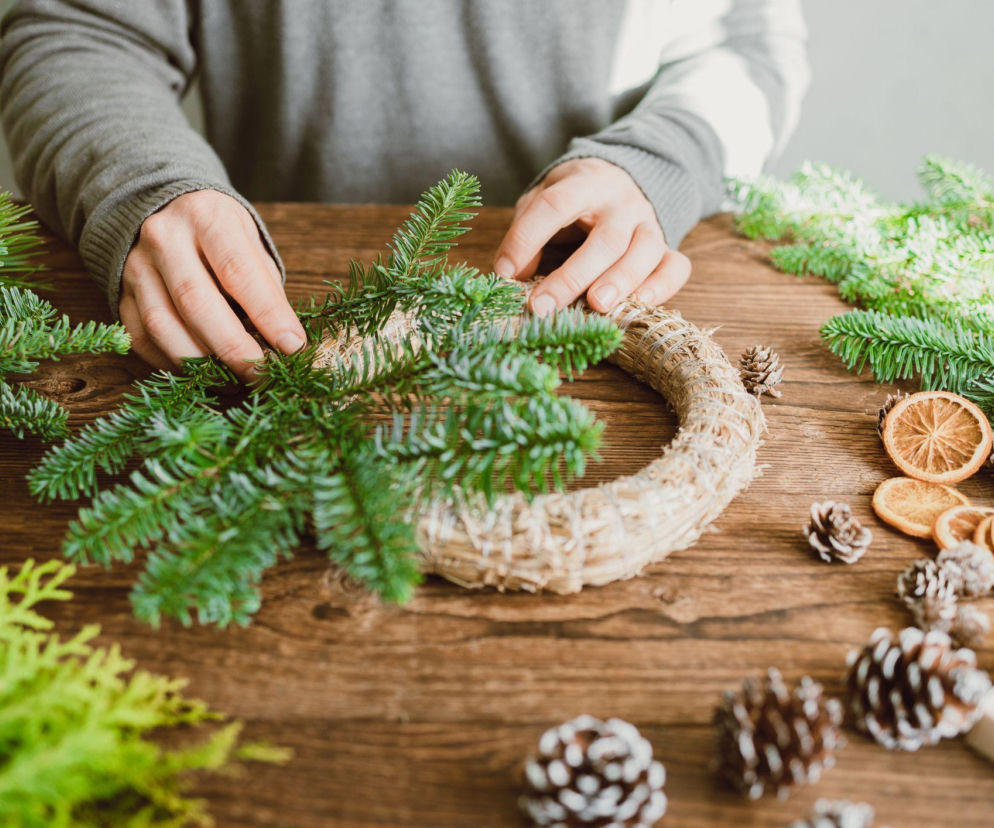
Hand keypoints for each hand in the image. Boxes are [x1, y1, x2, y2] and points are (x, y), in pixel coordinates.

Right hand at [119, 190, 305, 381]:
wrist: (163, 211)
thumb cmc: (220, 234)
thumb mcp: (251, 244)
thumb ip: (266, 289)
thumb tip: (286, 343)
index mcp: (206, 217)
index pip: (238, 272)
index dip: (268, 315)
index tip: (293, 347)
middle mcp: (164, 238)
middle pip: (196, 303)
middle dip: (234, 348)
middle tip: (263, 375)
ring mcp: (135, 267)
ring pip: (163, 326)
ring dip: (202, 364)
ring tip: (235, 381)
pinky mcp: (120, 295)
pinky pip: (142, 340)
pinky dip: (174, 364)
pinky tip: (202, 373)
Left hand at [493, 158, 690, 314]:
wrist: (623, 176)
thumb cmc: (574, 198)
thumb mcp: (543, 198)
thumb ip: (526, 229)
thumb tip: (513, 273)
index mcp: (584, 182)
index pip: (554, 206)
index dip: (526, 239)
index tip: (505, 273)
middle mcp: (622, 202)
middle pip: (603, 240)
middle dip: (572, 277)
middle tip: (543, 306)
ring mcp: (648, 224)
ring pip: (643, 252)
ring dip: (621, 281)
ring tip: (597, 306)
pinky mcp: (666, 247)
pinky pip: (675, 267)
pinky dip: (662, 287)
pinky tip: (640, 304)